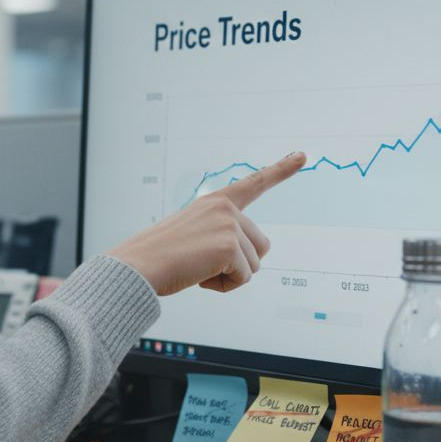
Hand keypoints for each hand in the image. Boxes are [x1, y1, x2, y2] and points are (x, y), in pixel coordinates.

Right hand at [108, 151, 305, 295]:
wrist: (138, 266)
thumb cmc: (159, 257)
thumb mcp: (192, 236)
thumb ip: (220, 236)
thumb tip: (245, 260)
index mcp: (215, 202)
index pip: (254, 183)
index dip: (281, 170)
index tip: (302, 155)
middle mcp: (226, 208)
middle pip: (260, 246)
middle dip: (237, 264)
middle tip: (202, 264)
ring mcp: (230, 224)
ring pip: (254, 265)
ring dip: (229, 276)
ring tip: (197, 269)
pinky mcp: (230, 245)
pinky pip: (243, 278)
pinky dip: (224, 286)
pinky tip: (200, 277)